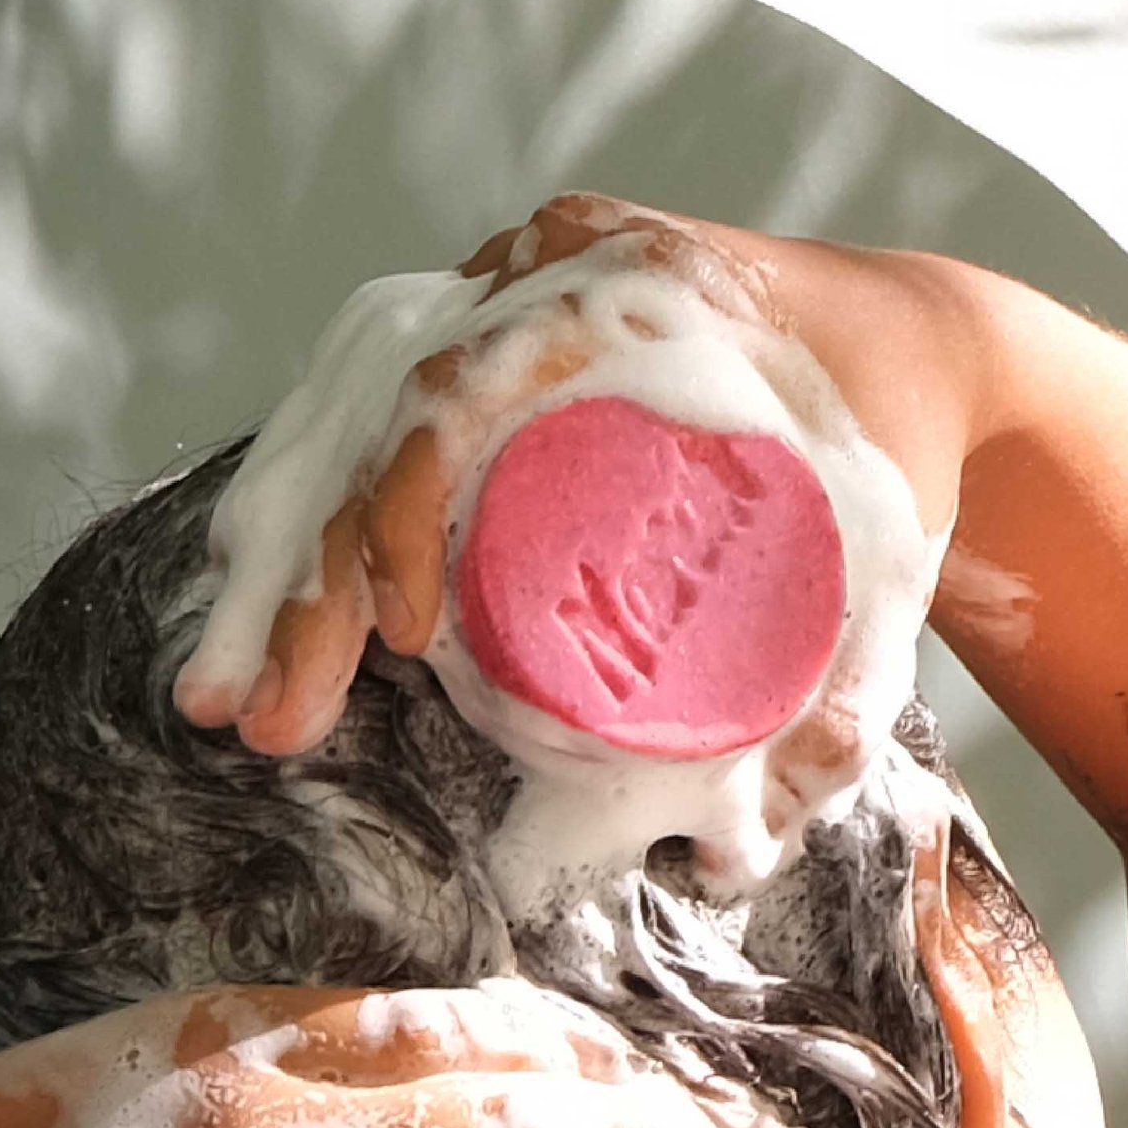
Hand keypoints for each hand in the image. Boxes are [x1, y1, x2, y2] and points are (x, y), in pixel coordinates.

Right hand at [174, 194, 982, 778]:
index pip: (455, 386)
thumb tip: (734, 854)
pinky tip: (257, 595)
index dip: (395, 514)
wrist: (900, 348)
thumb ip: (834, 697)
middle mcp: (537, 273)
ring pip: (332, 417)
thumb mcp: (883, 558)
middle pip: (364, 415)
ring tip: (226, 692)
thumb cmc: (894, 445)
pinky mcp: (473, 344)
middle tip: (250, 716)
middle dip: (294, 578)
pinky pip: (348, 414)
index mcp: (628, 290)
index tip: (395, 641)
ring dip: (270, 559)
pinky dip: (297, 508)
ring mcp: (493, 300)